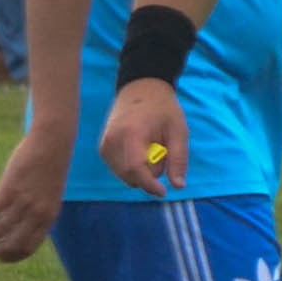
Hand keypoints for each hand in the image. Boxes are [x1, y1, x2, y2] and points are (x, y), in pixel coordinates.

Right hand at [0, 123, 71, 262]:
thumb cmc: (50, 167)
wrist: (52, 143)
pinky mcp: (10, 189)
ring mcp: (24, 202)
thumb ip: (39, 211)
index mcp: (48, 218)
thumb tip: (21, 224)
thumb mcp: (49, 194)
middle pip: (12, 243)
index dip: (12, 256)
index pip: (29, 247)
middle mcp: (36, 214)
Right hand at [100, 78, 188, 194]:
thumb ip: (178, 159)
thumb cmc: (163, 109)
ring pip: (124, 176)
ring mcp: (104, 145)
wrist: (141, 89)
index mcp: (131, 133)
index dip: (149, 185)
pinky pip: (119, 170)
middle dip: (149, 174)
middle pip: (130, 176)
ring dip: (141, 171)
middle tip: (161, 152)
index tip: (163, 191)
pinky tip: (140, 150)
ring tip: (150, 148)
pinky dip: (132, 167)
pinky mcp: (103, 148)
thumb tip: (178, 186)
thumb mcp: (179, 131)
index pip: (136, 169)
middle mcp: (112, 140)